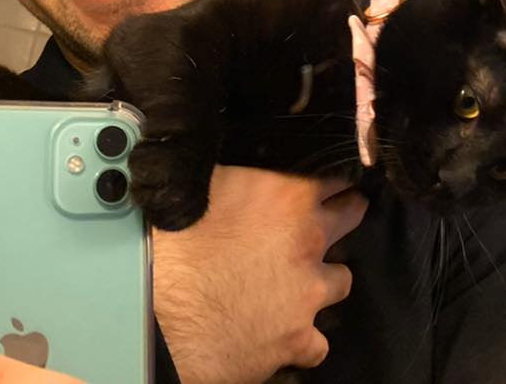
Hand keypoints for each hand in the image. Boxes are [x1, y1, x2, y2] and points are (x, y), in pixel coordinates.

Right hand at [153, 165, 367, 383]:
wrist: (153, 316)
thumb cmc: (171, 247)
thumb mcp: (207, 185)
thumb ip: (242, 175)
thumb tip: (246, 164)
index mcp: (289, 196)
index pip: (335, 175)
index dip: (333, 178)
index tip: (331, 182)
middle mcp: (309, 240)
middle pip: (352, 216)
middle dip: (344, 215)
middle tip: (328, 219)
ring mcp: (308, 292)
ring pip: (340, 279)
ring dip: (322, 278)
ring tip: (298, 281)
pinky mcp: (298, 338)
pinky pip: (318, 340)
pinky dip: (304, 338)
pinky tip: (284, 330)